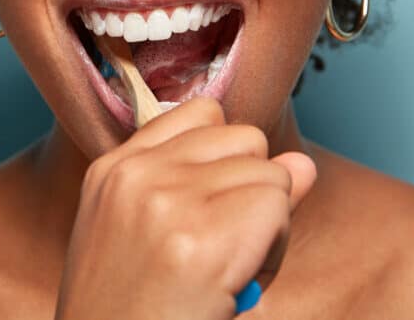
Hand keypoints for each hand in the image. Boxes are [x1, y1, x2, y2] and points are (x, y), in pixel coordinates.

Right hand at [54, 97, 316, 318]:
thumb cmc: (132, 314)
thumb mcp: (153, 238)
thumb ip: (218, 188)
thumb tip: (301, 164)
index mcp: (112, 171)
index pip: (202, 114)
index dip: (225, 161)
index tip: (207, 210)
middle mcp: (135, 175)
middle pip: (246, 139)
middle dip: (252, 190)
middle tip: (220, 251)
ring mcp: (166, 201)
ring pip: (272, 175)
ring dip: (269, 227)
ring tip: (226, 272)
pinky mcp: (201, 238)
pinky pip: (277, 207)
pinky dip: (274, 250)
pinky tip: (236, 282)